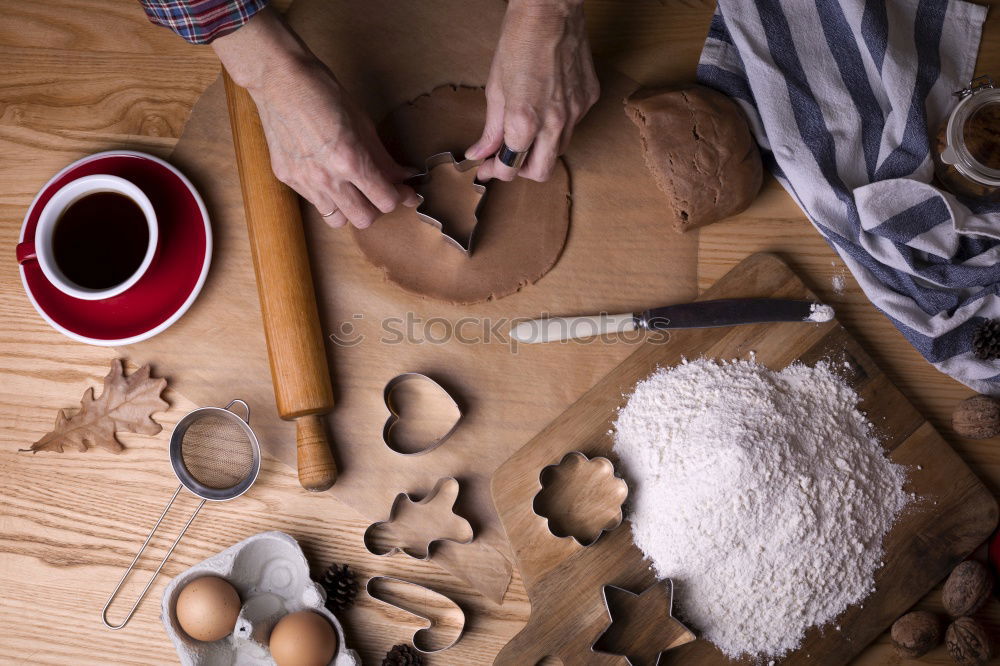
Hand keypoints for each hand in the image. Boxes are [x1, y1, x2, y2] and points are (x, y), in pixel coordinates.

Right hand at [213, 9, 417, 227]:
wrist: (279, 80)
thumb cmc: (325, 93)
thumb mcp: (363, 123)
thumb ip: (384, 158)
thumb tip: (405, 177)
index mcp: (350, 161)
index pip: (385, 201)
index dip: (399, 197)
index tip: (403, 192)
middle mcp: (327, 178)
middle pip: (364, 220)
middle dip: (376, 209)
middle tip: (377, 192)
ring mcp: (304, 181)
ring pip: (337, 220)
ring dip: (349, 209)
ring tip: (350, 190)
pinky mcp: (287, 178)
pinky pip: (314, 202)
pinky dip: (326, 197)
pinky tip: (326, 176)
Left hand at [467, 0, 598, 181]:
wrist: (551, 10)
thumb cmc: (519, 40)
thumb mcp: (495, 88)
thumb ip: (491, 128)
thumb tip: (480, 152)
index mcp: (525, 121)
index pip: (511, 168)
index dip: (494, 172)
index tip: (485, 167)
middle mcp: (554, 123)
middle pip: (541, 172)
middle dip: (521, 171)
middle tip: (507, 159)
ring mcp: (576, 112)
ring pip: (559, 150)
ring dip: (540, 150)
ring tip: (525, 133)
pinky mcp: (589, 99)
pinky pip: (573, 125)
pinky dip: (557, 125)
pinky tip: (546, 106)